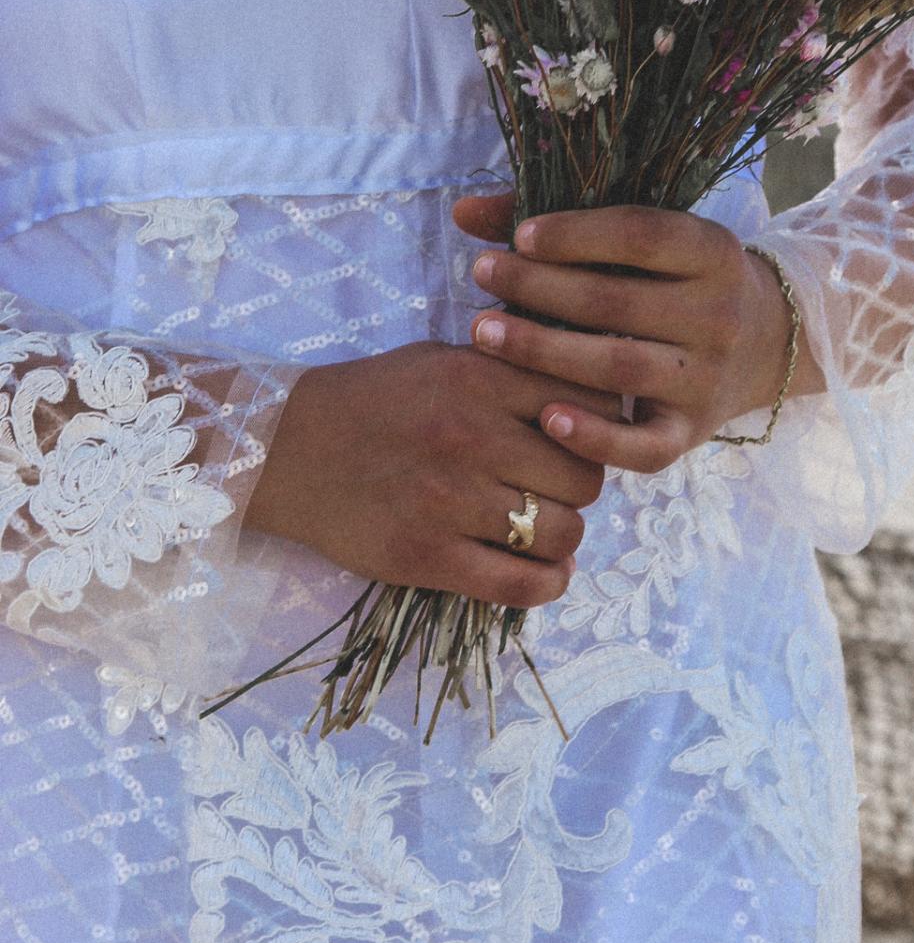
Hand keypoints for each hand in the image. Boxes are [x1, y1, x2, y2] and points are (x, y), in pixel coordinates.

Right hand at [243, 340, 617, 609]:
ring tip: (541, 529)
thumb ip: (515, 370)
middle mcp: (471, 436)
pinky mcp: (426, 557)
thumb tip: (593, 400)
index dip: (598, 429)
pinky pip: (521, 585)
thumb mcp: (444, 358)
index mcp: (480, 378)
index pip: (592, 409)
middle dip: (579, 488)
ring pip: (562, 534)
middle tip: (554, 489)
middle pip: (585, 479)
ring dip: (562, 538)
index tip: (580, 440)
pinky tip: (543, 573)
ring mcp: (449, 501)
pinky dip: (547, 585)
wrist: (286, 448)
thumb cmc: (375, 400)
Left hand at [451, 194, 821, 475]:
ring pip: (620, 368)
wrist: (764, 344)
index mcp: (713, 252)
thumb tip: (463, 211)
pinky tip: (545, 418)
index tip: (520, 235)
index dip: (578, 234)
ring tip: (483, 332)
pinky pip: (644, 447)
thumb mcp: (644, 241)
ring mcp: (706, 379)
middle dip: (540, 288)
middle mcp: (718, 315)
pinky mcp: (691, 433)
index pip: (644, 235)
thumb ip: (559, 223)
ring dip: (545, 351)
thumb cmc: (676, 280)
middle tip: (482, 275)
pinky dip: (596, 437)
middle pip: (618, 303)